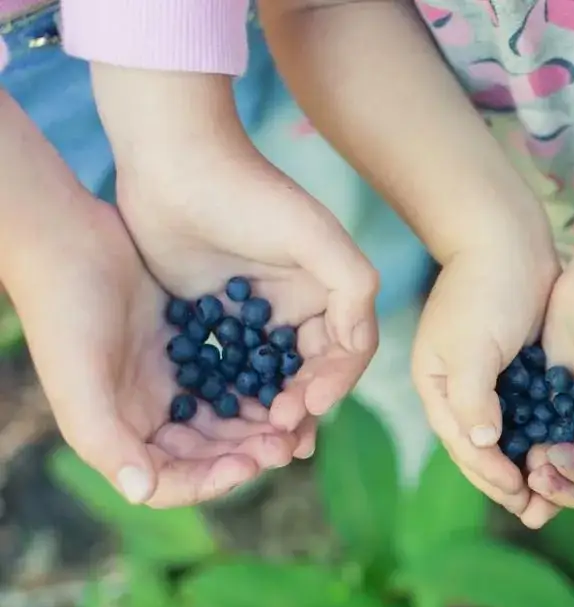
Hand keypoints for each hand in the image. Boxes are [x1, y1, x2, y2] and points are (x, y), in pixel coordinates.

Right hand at [11, 203, 298, 506]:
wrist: (68, 240)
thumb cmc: (65, 314)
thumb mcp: (79, 381)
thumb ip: (108, 441)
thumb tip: (141, 493)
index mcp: (120, 435)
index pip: (173, 481)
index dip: (211, 481)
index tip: (248, 465)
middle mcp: (149, 416)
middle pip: (209, 453)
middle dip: (247, 453)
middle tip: (287, 445)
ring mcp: (173, 382)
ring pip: (228, 418)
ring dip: (259, 424)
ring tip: (293, 419)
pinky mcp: (193, 349)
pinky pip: (234, 378)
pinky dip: (259, 385)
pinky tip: (288, 382)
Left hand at [95, 67, 378, 445]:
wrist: (176, 160)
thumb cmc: (251, 194)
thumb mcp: (316, 236)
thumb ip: (353, 288)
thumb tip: (361, 346)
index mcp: (328, 292)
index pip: (346, 352)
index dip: (334, 383)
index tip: (308, 407)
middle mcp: (296, 308)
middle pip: (310, 373)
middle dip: (303, 407)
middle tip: (284, 437)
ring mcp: (254, 315)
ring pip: (269, 378)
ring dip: (268, 412)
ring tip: (260, 443)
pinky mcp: (211, 317)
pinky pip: (226, 367)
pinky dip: (228, 396)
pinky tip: (221, 422)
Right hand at [411, 242, 560, 522]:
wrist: (507, 235)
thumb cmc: (485, 287)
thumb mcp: (472, 343)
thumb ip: (472, 396)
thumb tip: (482, 442)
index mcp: (436, 386)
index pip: (462, 445)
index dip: (492, 476)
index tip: (523, 497)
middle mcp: (457, 389)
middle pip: (481, 449)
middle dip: (508, 483)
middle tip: (539, 514)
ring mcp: (485, 379)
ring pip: (505, 437)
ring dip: (526, 466)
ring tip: (551, 496)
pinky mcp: (513, 367)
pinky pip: (525, 414)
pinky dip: (539, 437)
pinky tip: (562, 452)